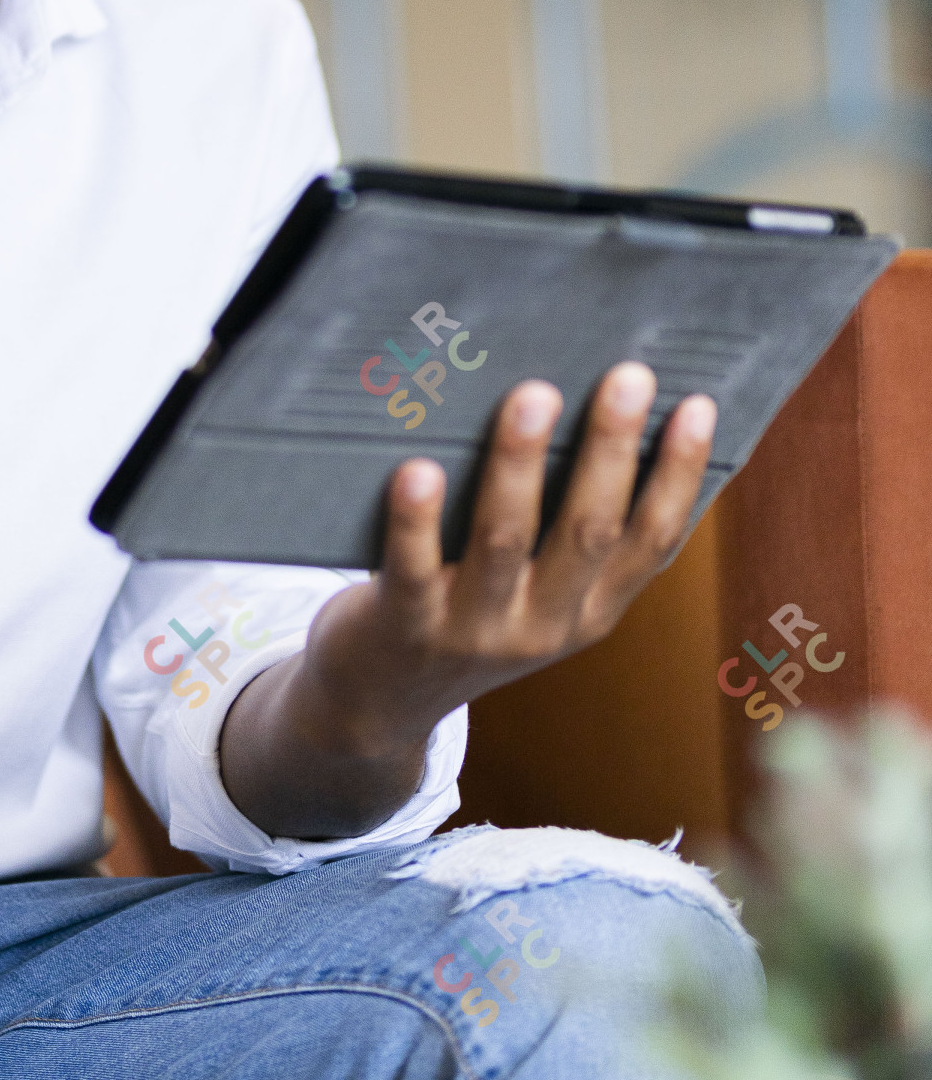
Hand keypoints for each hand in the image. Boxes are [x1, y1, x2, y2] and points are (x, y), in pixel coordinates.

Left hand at [219, 361, 715, 839]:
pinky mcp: (406, 626)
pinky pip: (413, 569)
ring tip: (533, 395)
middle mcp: (544, 625)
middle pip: (587, 530)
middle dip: (610, 449)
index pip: (652, 540)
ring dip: (520, 465)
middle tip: (629, 375)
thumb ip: (567, 524)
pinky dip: (417, 520)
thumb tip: (607, 414)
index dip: (678, 476)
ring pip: (504, 541)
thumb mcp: (538, 587)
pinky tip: (419, 467)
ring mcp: (475, 630)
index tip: (699, 405)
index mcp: (591, 609)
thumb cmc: (467, 608)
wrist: (379, 704)